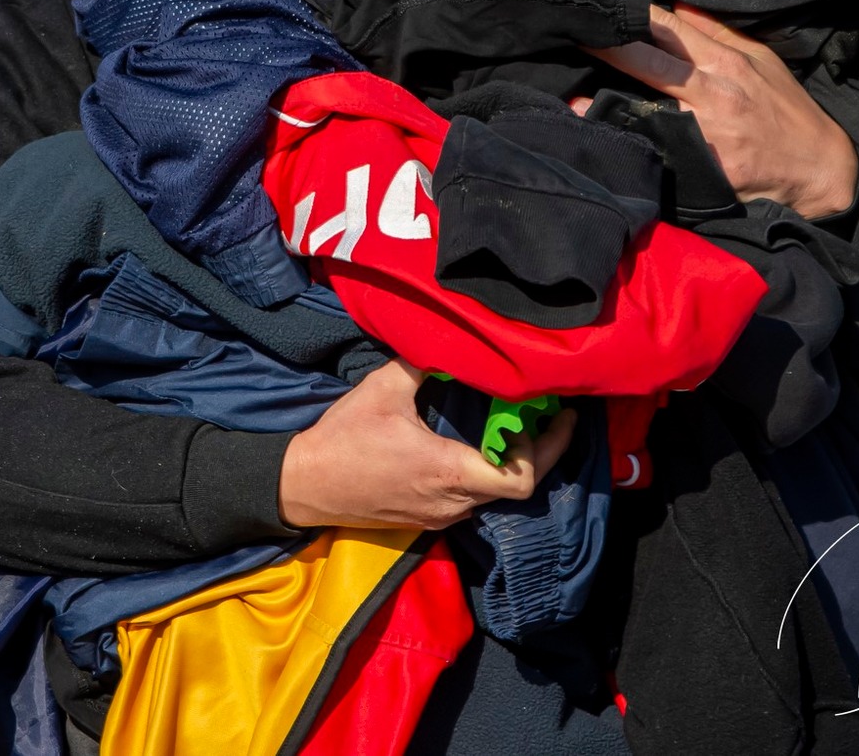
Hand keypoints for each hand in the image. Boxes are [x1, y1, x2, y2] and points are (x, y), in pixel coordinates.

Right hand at [278, 361, 577, 529]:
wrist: (304, 485)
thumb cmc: (344, 438)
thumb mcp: (383, 388)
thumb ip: (422, 361)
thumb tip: (449, 339)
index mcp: (449, 470)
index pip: (521, 479)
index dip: (541, 449)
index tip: (541, 417)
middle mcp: (453, 501)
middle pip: (520, 488)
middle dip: (541, 452)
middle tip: (554, 419)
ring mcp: (440, 515)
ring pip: (495, 496)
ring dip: (512, 465)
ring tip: (516, 426)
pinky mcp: (427, 519)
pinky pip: (472, 500)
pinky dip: (487, 476)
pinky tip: (480, 448)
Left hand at [584, 4, 857, 218]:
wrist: (819, 170)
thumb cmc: (787, 110)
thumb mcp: (761, 59)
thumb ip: (717, 33)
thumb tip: (676, 6)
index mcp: (725, 62)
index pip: (670, 29)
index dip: (633, 16)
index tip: (601, 8)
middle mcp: (711, 93)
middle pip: (648, 62)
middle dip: (608, 48)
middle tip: (571, 36)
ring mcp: (705, 133)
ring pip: (645, 110)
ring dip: (606, 104)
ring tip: (570, 98)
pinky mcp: (702, 168)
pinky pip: (657, 152)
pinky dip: (628, 144)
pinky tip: (597, 139)